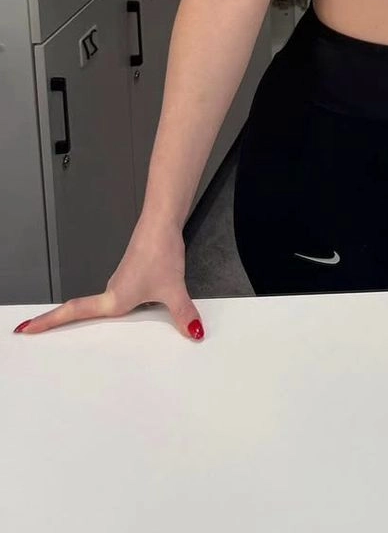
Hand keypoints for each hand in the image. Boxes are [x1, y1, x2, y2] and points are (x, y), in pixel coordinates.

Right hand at [12, 217, 204, 340]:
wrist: (162, 222)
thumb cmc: (160, 252)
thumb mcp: (173, 289)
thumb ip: (183, 314)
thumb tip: (195, 333)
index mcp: (114, 299)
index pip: (73, 313)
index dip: (48, 322)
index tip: (25, 329)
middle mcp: (111, 292)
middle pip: (80, 312)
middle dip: (57, 324)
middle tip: (30, 333)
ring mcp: (119, 282)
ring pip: (100, 305)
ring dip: (84, 319)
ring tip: (56, 330)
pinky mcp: (130, 275)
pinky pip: (115, 295)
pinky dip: (108, 308)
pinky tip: (118, 314)